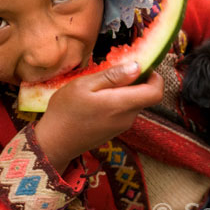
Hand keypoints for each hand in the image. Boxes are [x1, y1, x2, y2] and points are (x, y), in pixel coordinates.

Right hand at [35, 62, 163, 171]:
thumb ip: (113, 76)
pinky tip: (98, 98)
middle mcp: (127, 117)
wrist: (54, 142)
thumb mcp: (84, 85)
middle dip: (137, 81)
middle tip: (114, 71)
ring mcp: (122, 126)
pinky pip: (125, 111)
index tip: (143, 66)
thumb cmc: (65, 111)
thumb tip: (137, 66)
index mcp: (122, 104)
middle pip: (146, 96)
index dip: (156, 77)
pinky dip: (118, 101)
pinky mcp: (115, 130)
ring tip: (101, 85)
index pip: (156, 92)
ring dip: (125, 91)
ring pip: (134, 102)